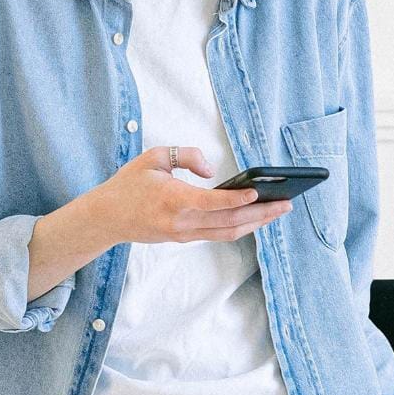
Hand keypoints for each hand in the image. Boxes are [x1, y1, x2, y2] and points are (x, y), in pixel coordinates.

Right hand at [93, 146, 293, 245]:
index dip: (236, 200)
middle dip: (261, 214)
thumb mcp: (154, 157)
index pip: (211, 202)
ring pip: (228, 233)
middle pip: (229, 223)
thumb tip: (213, 171)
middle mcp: (181, 222)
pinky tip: (257, 217)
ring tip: (280, 210)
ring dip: (257, 224)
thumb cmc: (130, 183)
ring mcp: (184, 234)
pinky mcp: (185, 238)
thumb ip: (186, 156)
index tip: (257, 192)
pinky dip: (241, 227)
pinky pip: (219, 235)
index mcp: (172, 200)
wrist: (106, 217)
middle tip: (287, 203)